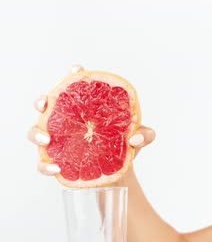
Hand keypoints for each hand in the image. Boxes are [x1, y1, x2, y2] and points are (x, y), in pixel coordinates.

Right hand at [26, 65, 154, 175]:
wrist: (120, 172)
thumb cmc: (125, 147)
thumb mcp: (140, 138)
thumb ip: (145, 135)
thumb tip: (134, 138)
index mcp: (87, 108)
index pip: (78, 86)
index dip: (75, 74)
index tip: (76, 69)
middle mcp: (68, 120)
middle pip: (47, 104)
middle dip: (42, 100)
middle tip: (45, 102)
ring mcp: (59, 140)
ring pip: (36, 131)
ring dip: (36, 133)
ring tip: (46, 140)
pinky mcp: (56, 161)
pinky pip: (42, 162)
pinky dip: (45, 165)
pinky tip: (55, 168)